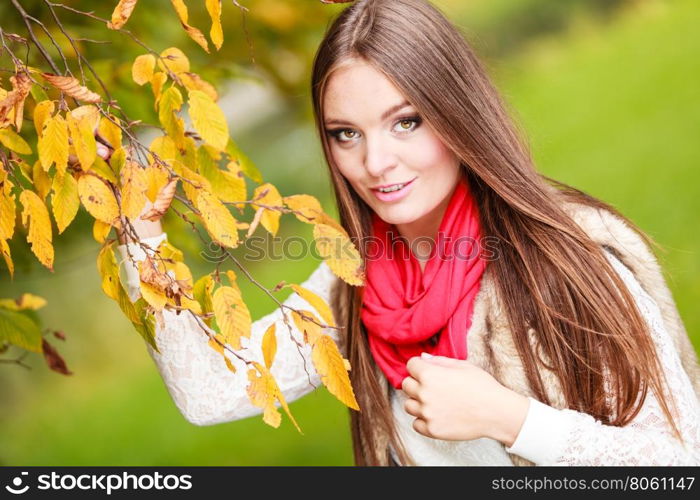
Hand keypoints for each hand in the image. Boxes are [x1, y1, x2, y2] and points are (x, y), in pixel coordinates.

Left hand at [401, 353, 529, 445]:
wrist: (496, 412)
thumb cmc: (482, 387)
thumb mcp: (462, 366)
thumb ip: (439, 361)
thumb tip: (423, 358)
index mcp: (430, 375)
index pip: (410, 365)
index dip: (419, 367)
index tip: (427, 371)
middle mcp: (424, 393)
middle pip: (406, 385)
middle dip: (416, 383)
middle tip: (432, 387)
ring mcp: (427, 413)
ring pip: (408, 405)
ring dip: (418, 403)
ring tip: (435, 403)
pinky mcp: (432, 430)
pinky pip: (416, 424)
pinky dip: (423, 420)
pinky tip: (437, 416)